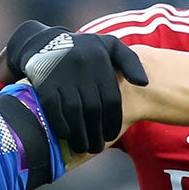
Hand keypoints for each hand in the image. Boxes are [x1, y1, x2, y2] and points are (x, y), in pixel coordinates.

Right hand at [0, 20, 148, 155]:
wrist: (44, 42)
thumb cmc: (84, 49)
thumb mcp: (110, 46)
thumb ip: (131, 62)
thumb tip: (144, 84)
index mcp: (101, 59)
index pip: (112, 99)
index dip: (112, 122)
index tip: (110, 136)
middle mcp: (83, 66)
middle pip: (94, 109)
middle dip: (96, 133)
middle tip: (96, 147)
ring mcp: (62, 74)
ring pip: (75, 111)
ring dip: (79, 133)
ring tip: (83, 146)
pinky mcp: (44, 82)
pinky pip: (53, 108)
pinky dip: (60, 124)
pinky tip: (66, 135)